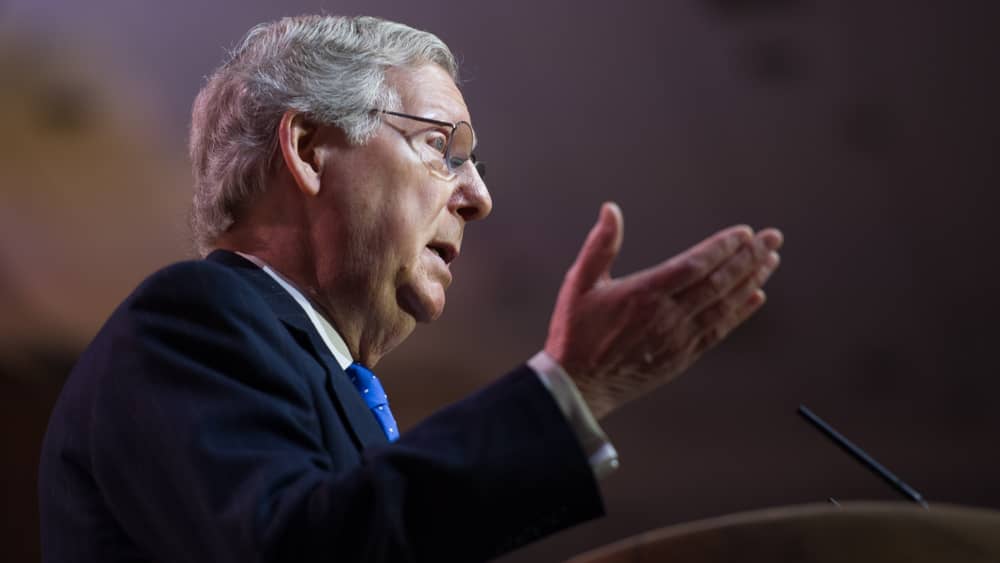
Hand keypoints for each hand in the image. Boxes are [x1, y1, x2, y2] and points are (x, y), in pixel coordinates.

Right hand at [544, 202, 782, 418]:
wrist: (578, 386)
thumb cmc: (575, 333)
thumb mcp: (580, 283)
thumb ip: (600, 245)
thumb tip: (611, 210)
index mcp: (645, 294)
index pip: (695, 264)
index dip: (723, 247)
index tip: (744, 233)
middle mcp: (668, 316)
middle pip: (720, 282)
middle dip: (749, 257)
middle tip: (772, 238)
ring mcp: (679, 338)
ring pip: (725, 305)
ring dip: (752, 280)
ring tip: (770, 261)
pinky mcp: (682, 356)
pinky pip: (719, 330)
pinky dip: (740, 313)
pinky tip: (756, 297)